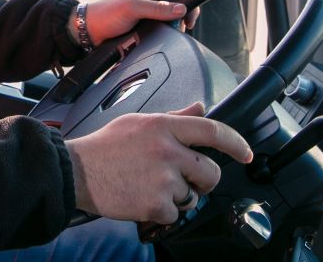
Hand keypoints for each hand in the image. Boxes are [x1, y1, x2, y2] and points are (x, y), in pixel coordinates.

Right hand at [64, 103, 252, 224]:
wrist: (76, 171)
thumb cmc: (105, 146)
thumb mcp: (138, 121)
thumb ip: (174, 117)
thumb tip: (199, 108)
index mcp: (163, 126)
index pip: (212, 131)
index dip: (236, 143)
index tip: (245, 153)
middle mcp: (167, 151)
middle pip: (210, 171)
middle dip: (203, 180)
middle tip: (184, 180)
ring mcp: (163, 179)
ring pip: (192, 196)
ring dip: (177, 197)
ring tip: (149, 186)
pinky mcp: (156, 204)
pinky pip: (176, 215)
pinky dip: (161, 212)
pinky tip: (142, 198)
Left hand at [76, 0, 198, 45]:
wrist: (88, 30)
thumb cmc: (107, 14)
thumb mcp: (133, 8)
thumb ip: (157, 9)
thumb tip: (181, 9)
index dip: (188, 4)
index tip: (189, 20)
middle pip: (176, 7)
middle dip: (180, 19)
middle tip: (179, 30)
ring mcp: (146, 12)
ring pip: (168, 20)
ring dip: (171, 28)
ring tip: (169, 36)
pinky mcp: (142, 25)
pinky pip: (159, 29)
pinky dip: (162, 34)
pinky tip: (161, 40)